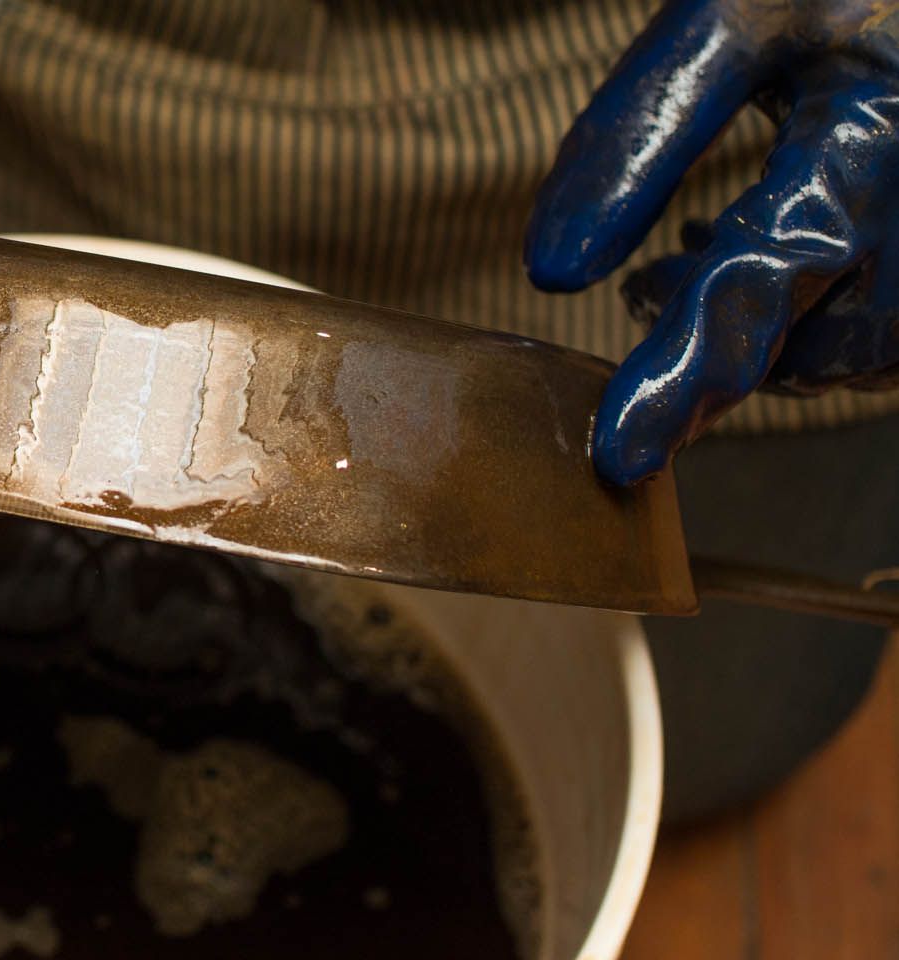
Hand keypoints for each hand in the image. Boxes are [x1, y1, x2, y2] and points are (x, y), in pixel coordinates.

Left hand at [526, 0, 898, 484]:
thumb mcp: (733, 23)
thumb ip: (639, 136)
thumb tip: (550, 273)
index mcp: (869, 141)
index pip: (758, 289)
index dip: (680, 382)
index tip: (619, 459)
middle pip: (798, 345)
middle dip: (702, 351)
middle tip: (644, 292)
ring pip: (840, 357)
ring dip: (755, 335)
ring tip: (696, 259)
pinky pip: (880, 342)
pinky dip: (808, 323)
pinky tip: (767, 262)